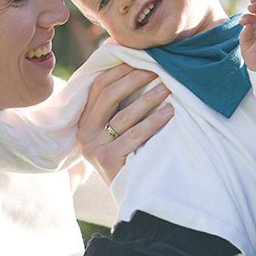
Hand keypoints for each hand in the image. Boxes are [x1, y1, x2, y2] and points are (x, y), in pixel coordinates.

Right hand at [77, 64, 173, 182]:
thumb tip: (139, 66)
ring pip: (124, 115)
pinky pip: (134, 135)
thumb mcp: (118, 129)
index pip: (99, 86)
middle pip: (108, 95)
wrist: (130, 196)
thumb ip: (120, 106)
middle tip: (158, 69)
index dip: (120, 70)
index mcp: (85, 120)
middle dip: (134, 78)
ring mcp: (94, 147)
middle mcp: (85, 132)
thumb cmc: (129, 156)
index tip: (143, 59)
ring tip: (168, 88)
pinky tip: (170, 113)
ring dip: (148, 98)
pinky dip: (154, 122)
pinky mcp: (108, 160)